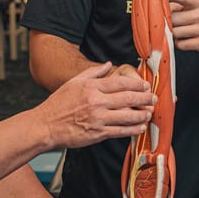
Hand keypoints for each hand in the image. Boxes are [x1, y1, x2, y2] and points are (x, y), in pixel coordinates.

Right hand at [37, 62, 155, 148]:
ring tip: (149, 113)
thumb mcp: (73, 83)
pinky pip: (120, 131)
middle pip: (128, 98)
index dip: (137, 84)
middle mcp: (96, 102)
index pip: (121, 83)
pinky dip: (133, 129)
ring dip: (142, 114)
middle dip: (144, 98)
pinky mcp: (97, 133)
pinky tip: (140, 127)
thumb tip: (108, 64)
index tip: (146, 85)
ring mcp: (98, 118)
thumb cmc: (58, 104)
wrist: (45, 126)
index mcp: (92, 87)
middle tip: (153, 98)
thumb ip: (93, 72)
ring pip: (127, 116)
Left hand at [167, 0, 198, 53]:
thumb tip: (159, 6)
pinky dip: (179, 43)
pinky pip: (181, 44)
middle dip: (168, 21)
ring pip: (176, 32)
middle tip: (169, 22)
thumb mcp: (197, 5)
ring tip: (179, 30)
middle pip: (174, 18)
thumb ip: (179, 4)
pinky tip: (185, 39)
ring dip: (173, 33)